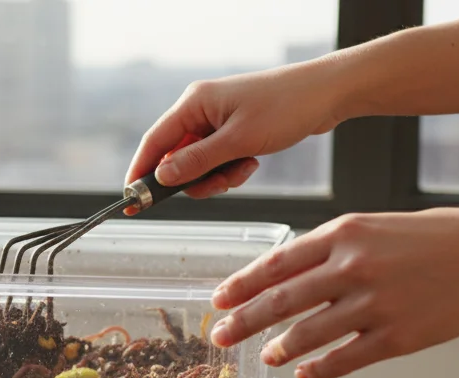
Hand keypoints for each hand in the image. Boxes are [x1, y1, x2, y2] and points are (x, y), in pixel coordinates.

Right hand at [124, 60, 346, 200]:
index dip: (141, 173)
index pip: (154, 142)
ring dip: (217, 177)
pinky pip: (217, 160)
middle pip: (176, 158)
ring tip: (243, 170)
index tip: (132, 201)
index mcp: (194, 103)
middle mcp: (200, 110)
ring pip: (199, 164)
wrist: (326, 94)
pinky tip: (251, 163)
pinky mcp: (232, 130)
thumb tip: (162, 177)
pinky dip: (230, 170)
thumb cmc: (286, 107)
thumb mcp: (238, 141)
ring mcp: (217, 121)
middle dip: (195, 179)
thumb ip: (197, 161)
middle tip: (217, 185)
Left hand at [208, 208, 458, 377]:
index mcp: (344, 233)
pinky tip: (305, 373)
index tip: (219, 299)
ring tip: (265, 356)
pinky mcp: (397, 337)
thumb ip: (330, 249)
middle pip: (281, 301)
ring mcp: (375, 304)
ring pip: (308, 334)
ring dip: (280, 348)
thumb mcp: (373, 226)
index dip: (242, 285)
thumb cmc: (433, 238)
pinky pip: (344, 359)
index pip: (277, 263)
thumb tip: (285, 276)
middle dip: (244, 321)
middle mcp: (354, 267)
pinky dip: (319, 369)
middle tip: (221, 336)